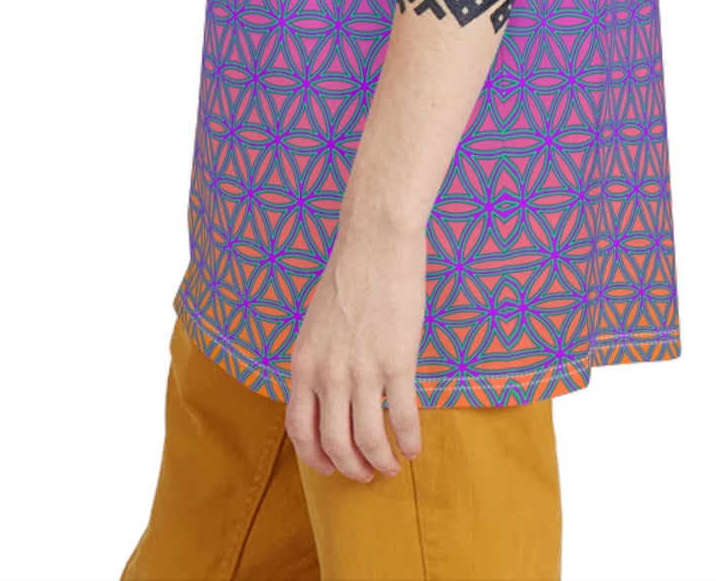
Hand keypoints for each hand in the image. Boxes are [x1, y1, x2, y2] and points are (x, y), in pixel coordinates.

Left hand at [284, 216, 427, 480]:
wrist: (375, 241)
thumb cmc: (348, 276)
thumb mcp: (315, 324)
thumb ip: (317, 362)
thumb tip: (327, 396)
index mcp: (302, 364)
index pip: (300, 431)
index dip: (316, 458)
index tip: (331, 467)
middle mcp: (327, 374)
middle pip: (335, 444)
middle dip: (351, 468)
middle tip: (366, 474)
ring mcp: (362, 370)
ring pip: (368, 441)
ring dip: (381, 462)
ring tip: (392, 466)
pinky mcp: (397, 362)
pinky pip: (403, 418)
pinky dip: (410, 440)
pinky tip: (415, 448)